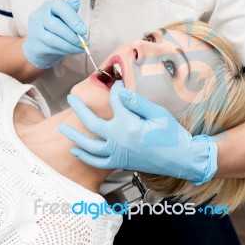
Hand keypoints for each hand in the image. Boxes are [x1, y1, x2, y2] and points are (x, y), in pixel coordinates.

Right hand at [23, 0, 86, 68]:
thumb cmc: (56, 27)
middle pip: (54, 24)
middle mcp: (39, 16)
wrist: (40, 44)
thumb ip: (71, 11)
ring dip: (69, 45)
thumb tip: (77, 1)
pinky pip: (51, 49)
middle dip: (71, 35)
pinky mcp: (36, 45)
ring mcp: (35, 31)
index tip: (84, 31)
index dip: (72, 18)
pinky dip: (65, 50)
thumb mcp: (64, 16)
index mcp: (48, 6)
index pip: (59, 7)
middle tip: (84, 42)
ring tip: (81, 48)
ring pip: (52, 39)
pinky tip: (73, 51)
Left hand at [59, 81, 217, 185]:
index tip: (116, 82)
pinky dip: (85, 156)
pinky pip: (97, 162)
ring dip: (74, 135)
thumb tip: (118, 89)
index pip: (115, 101)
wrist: (181, 159)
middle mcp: (118, 140)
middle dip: (79, 108)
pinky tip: (76, 151)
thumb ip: (136, 101)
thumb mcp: (157, 113)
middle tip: (70, 97)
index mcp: (128, 125)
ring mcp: (117, 153)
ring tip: (62, 128)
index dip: (115, 89)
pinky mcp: (119, 162)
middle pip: (92, 122)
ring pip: (89, 145)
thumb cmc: (171, 135)